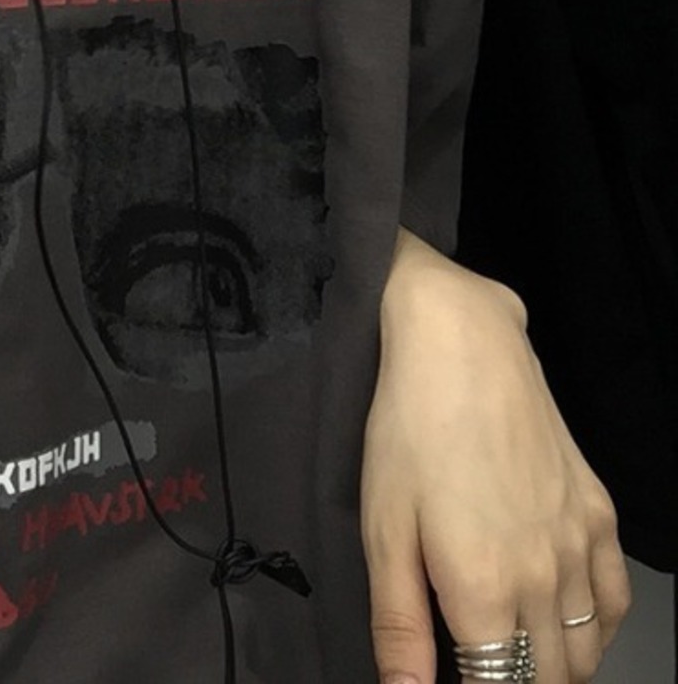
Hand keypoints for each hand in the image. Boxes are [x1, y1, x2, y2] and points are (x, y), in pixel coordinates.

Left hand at [361, 229, 630, 683]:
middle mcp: (546, 581)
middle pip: (546, 681)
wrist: (463, 346)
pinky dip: (594, 631)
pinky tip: (561, 621)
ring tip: (507, 652)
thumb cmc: (409, 432)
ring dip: (550, 668)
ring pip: (586, 653)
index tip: (452, 679)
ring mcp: (582, 547)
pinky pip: (613, 603)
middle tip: (472, 659)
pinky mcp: (599, 514)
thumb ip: (399, 624)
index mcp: (486, 591)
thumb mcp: (383, 529)